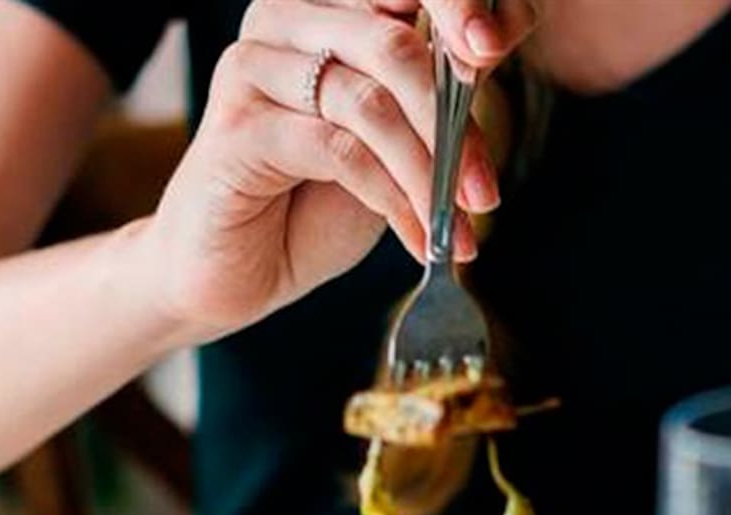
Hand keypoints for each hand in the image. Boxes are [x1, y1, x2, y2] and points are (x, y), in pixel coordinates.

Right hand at [140, 0, 536, 343]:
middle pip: (394, 44)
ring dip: (426, 175)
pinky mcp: (237, 126)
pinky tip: (417, 238)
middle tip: (483, 194)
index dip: (456, 8)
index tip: (495, 49)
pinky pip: (339, 151)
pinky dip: (392, 200)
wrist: (235, 271)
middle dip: (453, 125)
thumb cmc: (312, 203)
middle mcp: (284, 20)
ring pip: (370, 102)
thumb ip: (428, 98)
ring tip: (455, 227)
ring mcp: (253, 68)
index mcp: (327, 9)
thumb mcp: (390, 145)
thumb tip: (490, 54)